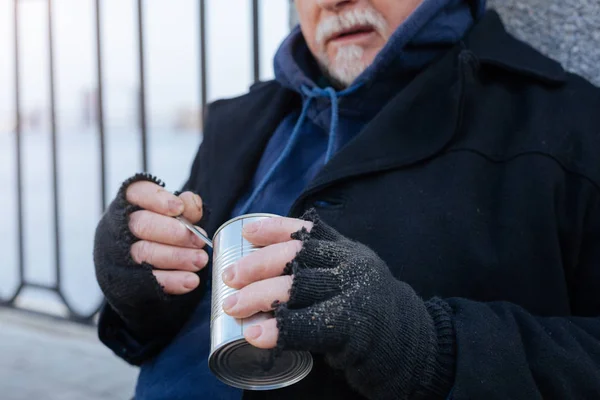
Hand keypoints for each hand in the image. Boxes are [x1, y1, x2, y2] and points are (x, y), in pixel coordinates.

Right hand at [126, 180, 208, 293]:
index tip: (179, 208)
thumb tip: (190, 203)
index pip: (137, 192)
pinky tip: (191, 280)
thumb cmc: (166, 232)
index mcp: (130, 203)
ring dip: (176, 257)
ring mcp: (118, 254)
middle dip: (173, 232)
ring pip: (143, 252)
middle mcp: (119, 226)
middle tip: (199, 240)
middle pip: (141, 224)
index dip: (157, 199)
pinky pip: (147, 280)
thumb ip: (186, 207)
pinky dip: (172, 280)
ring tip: (200, 260)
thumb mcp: (177, 216)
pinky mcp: (124, 280)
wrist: (150, 267)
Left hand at [222, 211, 452, 399]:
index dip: (275, 228)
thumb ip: (325, 264)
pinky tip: (256, 334)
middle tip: (229, 278)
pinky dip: (278, 329)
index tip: (248, 231)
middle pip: (296, 255)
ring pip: (297, 285)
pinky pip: (308, 325)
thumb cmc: (370, 312)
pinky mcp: (353, 326)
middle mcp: (352, 265)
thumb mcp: (353, 277)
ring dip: (259, 295)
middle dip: (256, 265)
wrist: (413, 346)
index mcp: (349, 251)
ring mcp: (354, 293)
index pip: (308, 231)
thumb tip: (271, 259)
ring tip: (233, 306)